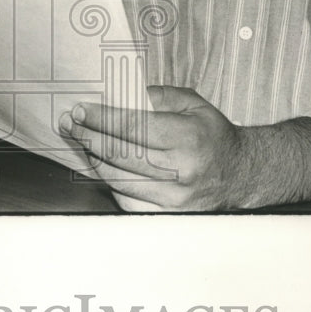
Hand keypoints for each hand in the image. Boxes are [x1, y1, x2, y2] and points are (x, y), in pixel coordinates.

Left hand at [59, 85, 248, 211]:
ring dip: (94, 160)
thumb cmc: (212, 134)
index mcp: (188, 138)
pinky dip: (110, 183)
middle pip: (121, 155)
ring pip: (119, 180)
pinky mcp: (169, 216)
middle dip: (89, 136)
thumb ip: (157, 96)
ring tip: (81, 142)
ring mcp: (175, 199)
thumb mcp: (193, 103)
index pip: (133, 128)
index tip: (80, 109)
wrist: (241, 173)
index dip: (101, 119)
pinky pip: (127, 201)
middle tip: (70, 123)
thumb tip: (119, 95)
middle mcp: (182, 172)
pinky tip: (101, 167)